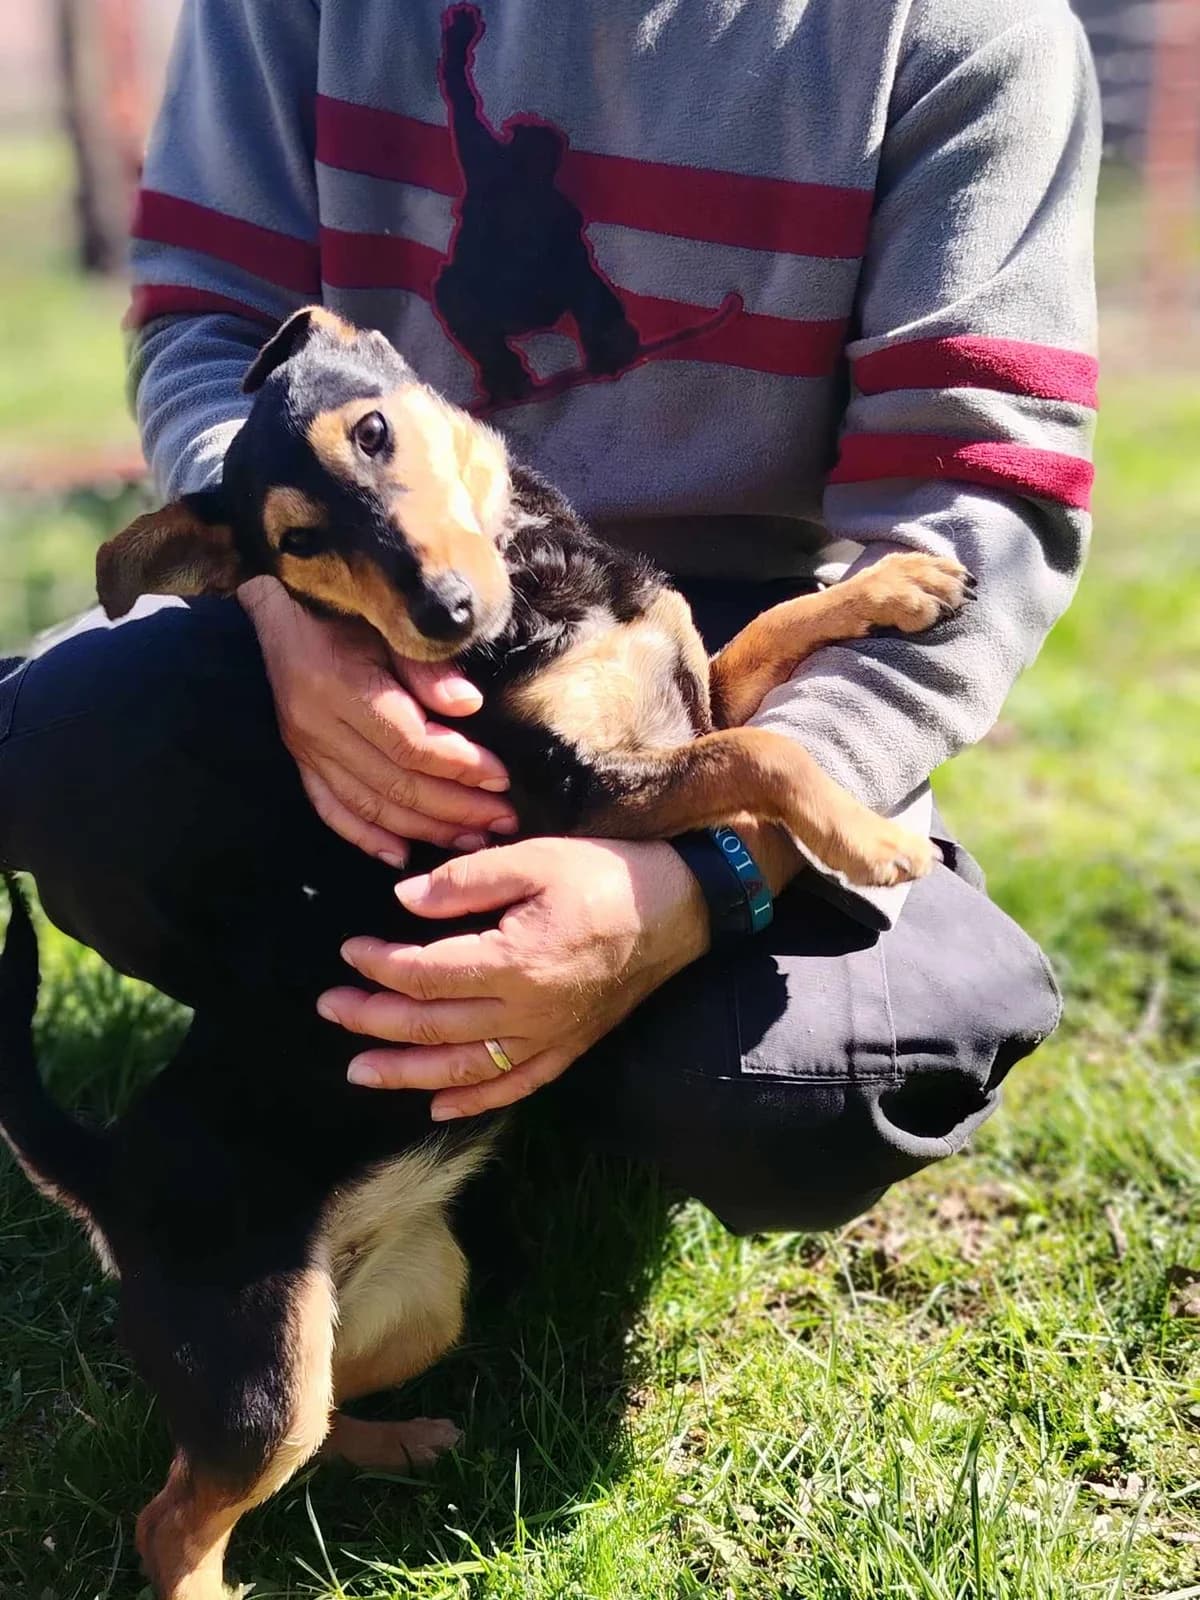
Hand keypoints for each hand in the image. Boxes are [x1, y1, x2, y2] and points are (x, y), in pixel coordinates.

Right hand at [240, 576, 516, 864]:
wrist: (280, 598)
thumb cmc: (348, 601)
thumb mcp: (389, 618)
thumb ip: (426, 664)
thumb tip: (468, 706)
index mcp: (339, 685)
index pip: (408, 744)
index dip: (460, 765)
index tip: (502, 776)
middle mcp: (316, 725)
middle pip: (393, 784)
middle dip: (455, 808)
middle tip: (503, 819)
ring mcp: (303, 747)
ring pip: (368, 805)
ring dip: (424, 829)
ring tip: (472, 839)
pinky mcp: (299, 758)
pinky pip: (330, 809)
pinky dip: (366, 837)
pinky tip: (403, 854)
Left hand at [316, 836, 711, 1118]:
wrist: (679, 910)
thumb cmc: (605, 875)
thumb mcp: (535, 858)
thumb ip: (466, 880)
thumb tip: (404, 901)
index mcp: (513, 960)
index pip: (425, 972)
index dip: (379, 965)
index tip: (349, 950)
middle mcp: (525, 1011)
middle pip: (432, 1026)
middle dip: (373, 1019)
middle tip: (331, 1008)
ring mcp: (547, 1037)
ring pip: (462, 1068)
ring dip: (405, 1072)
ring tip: (358, 1070)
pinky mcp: (567, 1048)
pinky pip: (513, 1087)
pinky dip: (471, 1101)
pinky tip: (436, 1105)